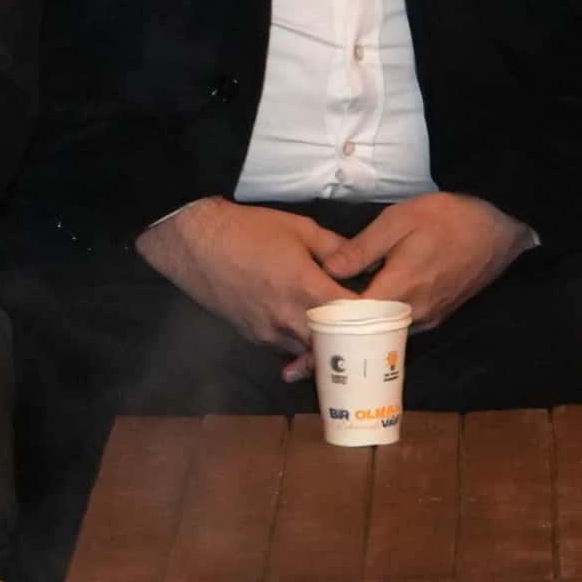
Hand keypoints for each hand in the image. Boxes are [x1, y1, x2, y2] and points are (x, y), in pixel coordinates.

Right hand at [143, 198, 361, 362]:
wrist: (195, 242)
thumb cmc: (249, 230)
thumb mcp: (300, 229)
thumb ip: (336, 249)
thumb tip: (364, 262)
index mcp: (305, 288)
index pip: (351, 316)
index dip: (371, 316)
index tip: (386, 314)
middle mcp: (289, 318)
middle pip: (333, 344)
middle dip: (352, 339)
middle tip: (371, 332)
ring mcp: (269, 332)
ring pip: (309, 352)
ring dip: (327, 345)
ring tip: (344, 335)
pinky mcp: (254, 337)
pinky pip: (287, 348)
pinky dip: (302, 343)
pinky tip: (311, 331)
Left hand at [325, 189, 538, 336]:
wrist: (500, 230)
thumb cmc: (449, 219)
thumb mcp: (399, 220)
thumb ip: (362, 248)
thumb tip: (327, 270)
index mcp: (401, 289)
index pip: (355, 319)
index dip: (329, 324)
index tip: (306, 329)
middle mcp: (415, 313)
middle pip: (368, 334)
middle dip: (339, 337)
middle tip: (307, 346)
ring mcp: (429, 318)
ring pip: (385, 334)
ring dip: (360, 334)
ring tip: (330, 332)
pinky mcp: (437, 315)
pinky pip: (400, 328)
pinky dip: (379, 328)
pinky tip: (365, 318)